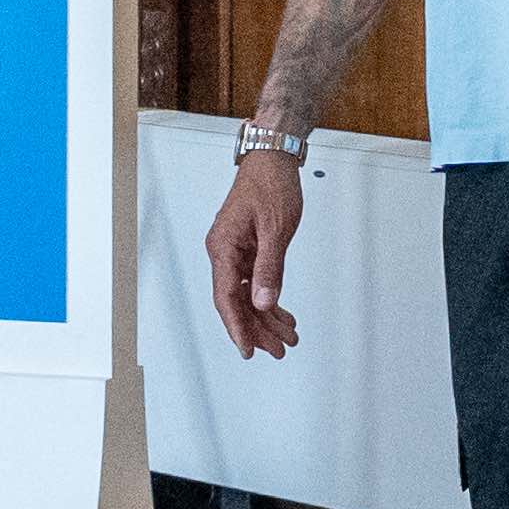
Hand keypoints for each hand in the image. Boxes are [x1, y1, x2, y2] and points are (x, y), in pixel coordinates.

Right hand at [207, 148, 305, 359]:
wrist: (273, 159)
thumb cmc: (270, 184)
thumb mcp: (275, 229)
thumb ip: (269, 268)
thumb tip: (264, 302)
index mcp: (223, 247)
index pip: (227, 297)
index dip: (238, 327)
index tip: (249, 349)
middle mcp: (224, 251)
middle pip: (236, 302)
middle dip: (257, 329)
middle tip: (278, 349)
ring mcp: (234, 251)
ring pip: (247, 295)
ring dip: (266, 318)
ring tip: (286, 337)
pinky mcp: (246, 249)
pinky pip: (253, 282)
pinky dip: (268, 299)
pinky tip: (281, 314)